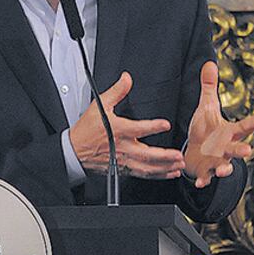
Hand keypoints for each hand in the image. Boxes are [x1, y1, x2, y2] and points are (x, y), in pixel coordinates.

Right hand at [69, 72, 185, 178]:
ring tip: (178, 165)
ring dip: (164, 168)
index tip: (165, 124)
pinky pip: (143, 174)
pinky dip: (157, 175)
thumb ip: (116, 91)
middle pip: (147, 154)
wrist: (74, 151)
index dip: (153, 126)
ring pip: (147, 167)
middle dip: (165, 156)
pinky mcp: (123, 169)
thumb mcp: (99, 106)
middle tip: (179, 155)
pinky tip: (168, 173)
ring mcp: (124, 160)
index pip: (138, 128)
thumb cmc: (86, 130)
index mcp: (118, 130)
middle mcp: (123, 147)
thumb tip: (126, 79)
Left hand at [184, 61, 253, 187]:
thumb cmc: (205, 130)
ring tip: (223, 171)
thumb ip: (209, 88)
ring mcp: (216, 161)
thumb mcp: (206, 108)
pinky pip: (205, 178)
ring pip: (224, 166)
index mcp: (228, 132)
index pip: (242, 127)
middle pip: (236, 150)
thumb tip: (209, 64)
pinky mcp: (205, 172)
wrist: (196, 152)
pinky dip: (203, 180)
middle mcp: (225, 148)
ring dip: (224, 169)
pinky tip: (200, 183)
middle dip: (241, 150)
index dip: (251, 123)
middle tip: (246, 151)